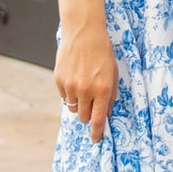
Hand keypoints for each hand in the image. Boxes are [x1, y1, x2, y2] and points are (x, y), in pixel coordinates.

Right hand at [54, 20, 118, 139]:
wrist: (84, 32)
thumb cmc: (102, 51)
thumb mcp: (113, 73)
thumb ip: (111, 95)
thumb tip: (107, 113)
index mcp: (102, 89)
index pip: (98, 120)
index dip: (97, 133)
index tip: (96, 139)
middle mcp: (85, 90)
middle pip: (83, 117)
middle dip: (88, 114)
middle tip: (91, 103)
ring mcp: (70, 85)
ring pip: (72, 107)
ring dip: (78, 103)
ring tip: (83, 86)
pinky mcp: (59, 80)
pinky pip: (63, 96)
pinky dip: (69, 93)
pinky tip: (74, 78)